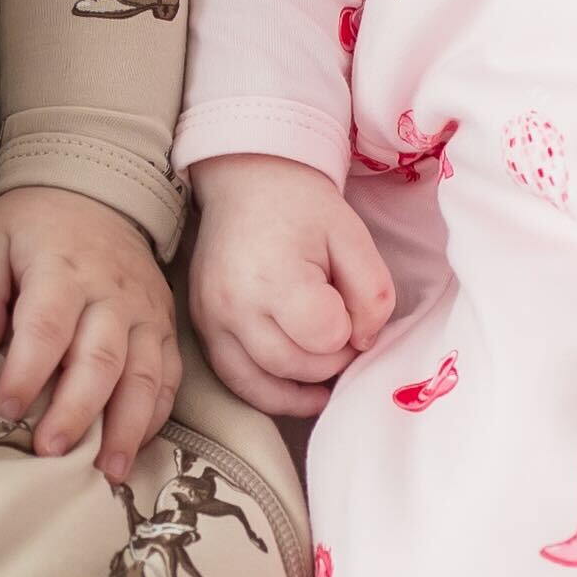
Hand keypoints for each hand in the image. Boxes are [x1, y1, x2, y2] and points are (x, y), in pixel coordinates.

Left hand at [0, 184, 182, 480]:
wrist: (96, 193)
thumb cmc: (32, 226)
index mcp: (63, 269)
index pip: (46, 327)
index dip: (26, 372)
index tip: (4, 409)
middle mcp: (112, 294)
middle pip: (99, 360)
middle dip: (76, 411)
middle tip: (50, 452)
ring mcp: (145, 313)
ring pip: (144, 376)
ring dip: (127, 428)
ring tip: (108, 471)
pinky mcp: (164, 327)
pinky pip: (168, 377)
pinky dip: (155, 416)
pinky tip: (136, 448)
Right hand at [188, 152, 394, 418]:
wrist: (246, 182)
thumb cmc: (302, 208)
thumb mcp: (353, 236)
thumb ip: (373, 293)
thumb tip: (363, 342)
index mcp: (275, 277)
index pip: (326, 336)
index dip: (349, 328)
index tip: (349, 306)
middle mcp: (235, 306)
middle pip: (297, 365)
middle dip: (332, 358)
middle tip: (343, 329)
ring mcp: (212, 322)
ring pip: (263, 387)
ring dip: (304, 384)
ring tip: (326, 365)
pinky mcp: (202, 330)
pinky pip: (236, 382)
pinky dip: (271, 394)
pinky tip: (300, 390)